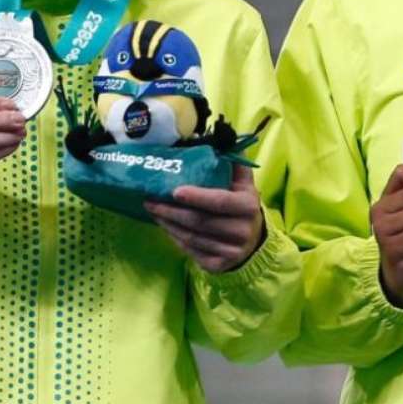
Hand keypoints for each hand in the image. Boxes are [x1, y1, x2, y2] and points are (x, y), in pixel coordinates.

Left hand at [144, 163, 265, 272]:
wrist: (253, 242)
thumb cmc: (242, 206)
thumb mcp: (244, 184)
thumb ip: (232, 163)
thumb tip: (219, 138)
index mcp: (248, 206)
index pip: (219, 201)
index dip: (197, 197)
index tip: (174, 191)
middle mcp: (242, 230)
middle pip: (199, 221)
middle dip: (171, 211)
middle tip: (150, 200)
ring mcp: (231, 251)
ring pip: (191, 237)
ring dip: (168, 224)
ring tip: (153, 211)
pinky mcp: (219, 265)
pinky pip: (191, 251)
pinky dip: (175, 239)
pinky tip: (166, 227)